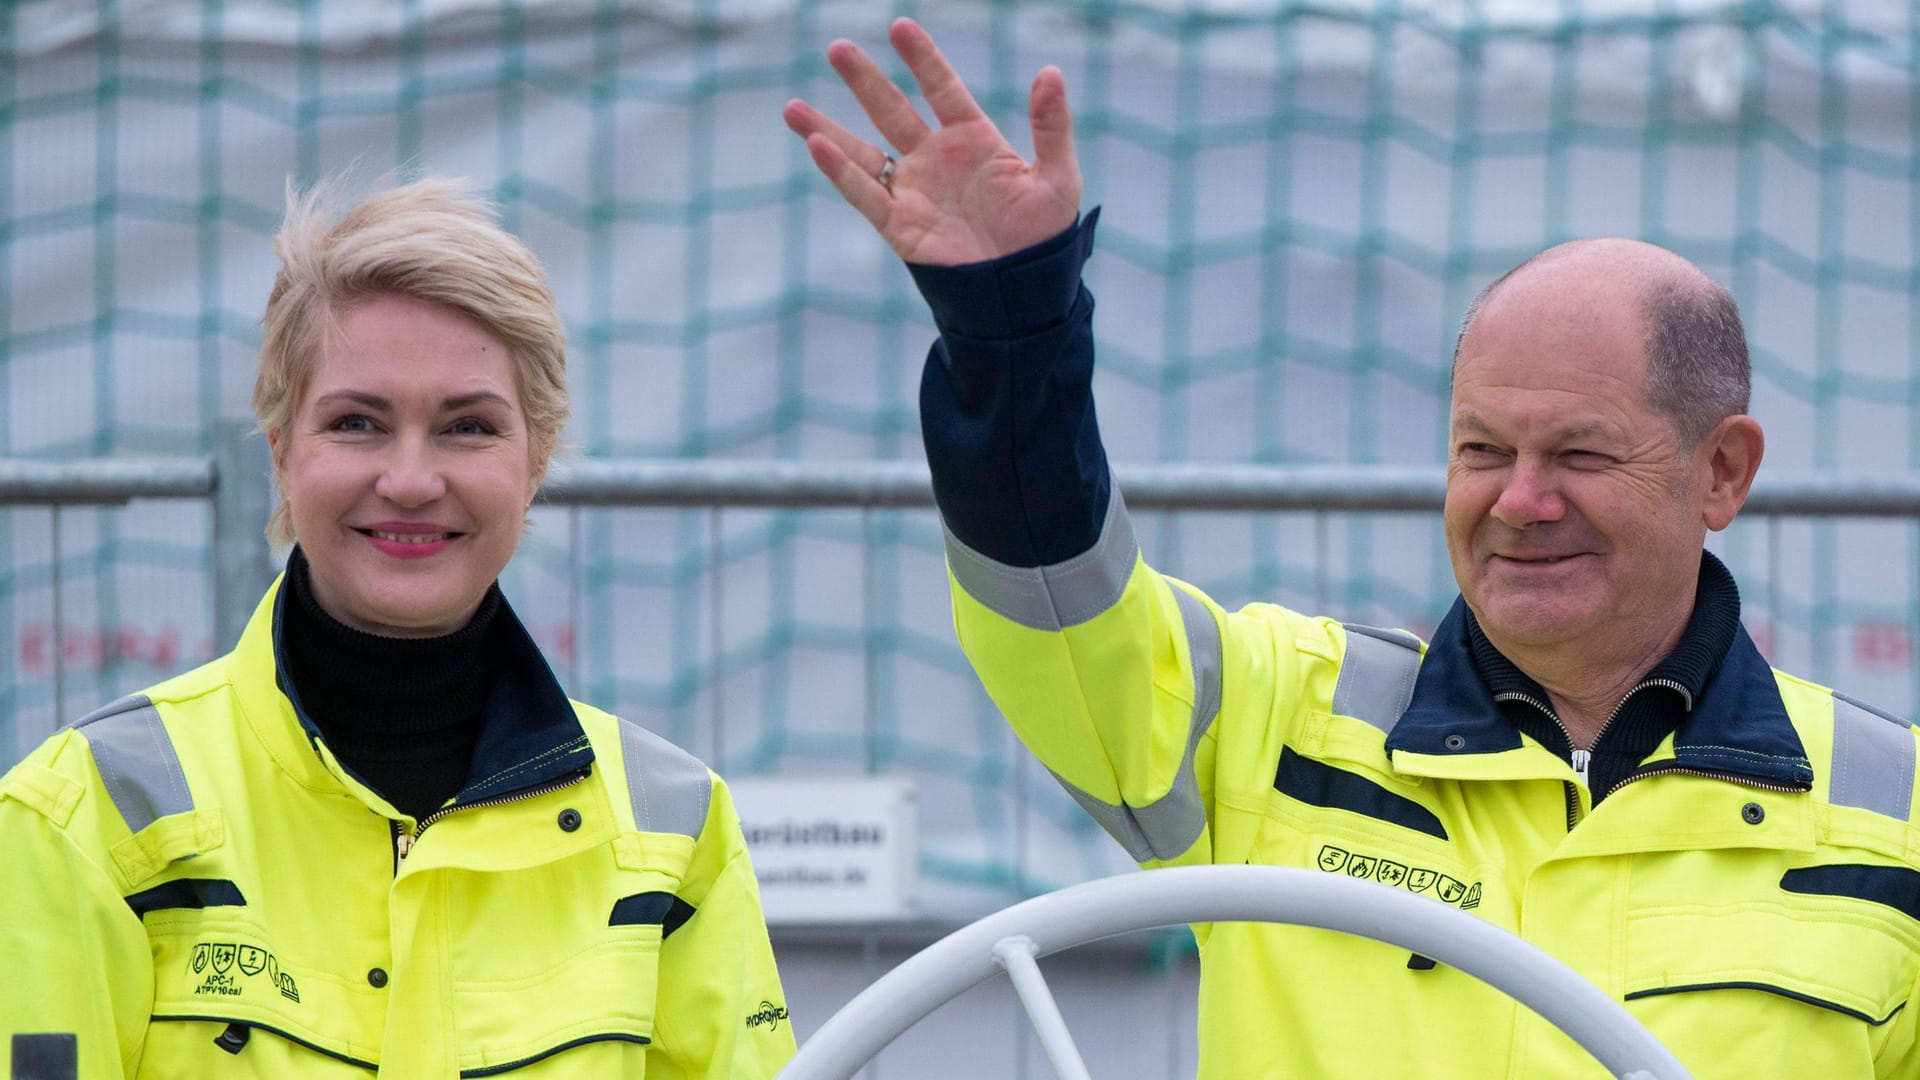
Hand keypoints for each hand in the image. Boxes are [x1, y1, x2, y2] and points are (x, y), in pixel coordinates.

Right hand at [783, 17, 1080, 265]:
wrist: (1025, 292)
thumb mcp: (1057, 178)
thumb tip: (1050, 72)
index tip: (900, 26)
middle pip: (891, 111)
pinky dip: (841, 173)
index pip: (942, 88)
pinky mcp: (901, 226)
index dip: (922, 58)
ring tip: (792, 107)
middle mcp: (937, 160)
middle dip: (864, 80)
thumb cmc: (1044, 237)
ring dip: (828, 129)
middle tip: (837, 47)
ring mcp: (914, 191)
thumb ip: (1052, 126)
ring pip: (863, 153)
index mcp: (974, 140)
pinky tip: (816, 147)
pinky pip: (865, 195)